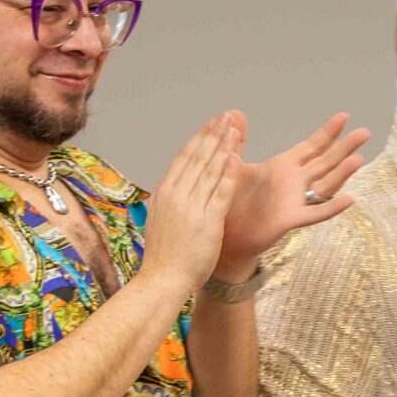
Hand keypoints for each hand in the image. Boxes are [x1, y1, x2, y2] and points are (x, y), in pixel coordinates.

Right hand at [140, 113, 243, 296]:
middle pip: (198, 157)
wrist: (162, 280)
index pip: (184, 158)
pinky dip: (228, 172)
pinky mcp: (208, 221)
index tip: (211, 124)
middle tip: (226, 116)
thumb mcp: (160, 219)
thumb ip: (170, 200)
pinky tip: (236, 155)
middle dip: (213, 135)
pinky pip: (220, 191)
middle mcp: (176, 194)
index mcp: (164, 192)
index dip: (199, 139)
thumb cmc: (163, 256)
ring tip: (234, 128)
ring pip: (210, 169)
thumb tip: (174, 185)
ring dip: (223, 146)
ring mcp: (191, 206)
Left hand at [214, 113, 370, 278]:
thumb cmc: (232, 202)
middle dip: (344, 147)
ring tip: (358, 159)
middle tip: (365, 132)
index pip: (312, 146)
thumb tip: (234, 112)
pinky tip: (348, 200)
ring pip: (325, 184)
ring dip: (342, 173)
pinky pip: (314, 213)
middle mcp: (294, 182)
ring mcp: (295, 200)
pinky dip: (331, 207)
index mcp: (283, 166)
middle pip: (325, 161)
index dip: (328, 132)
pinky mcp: (290, 219)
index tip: (345, 115)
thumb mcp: (233, 166)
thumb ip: (237, 141)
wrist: (226, 234)